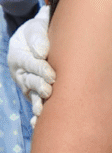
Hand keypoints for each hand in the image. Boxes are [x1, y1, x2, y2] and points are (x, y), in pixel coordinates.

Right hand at [7, 5, 52, 122]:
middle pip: (30, 81)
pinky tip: (37, 124)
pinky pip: (36, 105)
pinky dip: (37, 116)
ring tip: (42, 112)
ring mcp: (27, 85)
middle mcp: (21, 73)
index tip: (52, 75)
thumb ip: (38, 37)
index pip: (29, 63)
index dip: (40, 69)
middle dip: (40, 87)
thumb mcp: (35, 28)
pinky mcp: (35, 94)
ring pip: (32, 96)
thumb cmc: (39, 32)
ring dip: (37, 104)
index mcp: (19, 56)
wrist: (37, 41)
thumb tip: (42, 53)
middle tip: (49, 90)